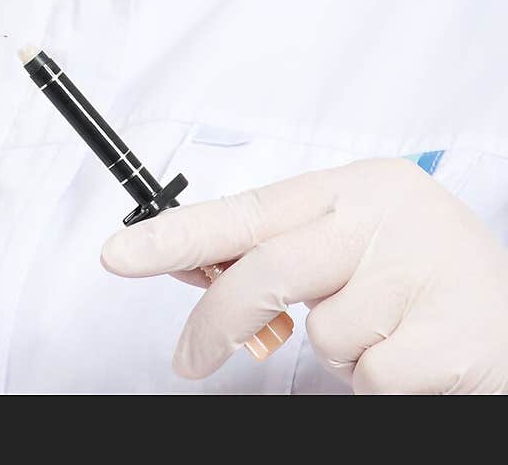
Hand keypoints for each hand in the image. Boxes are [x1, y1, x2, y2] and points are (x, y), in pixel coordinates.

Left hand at [101, 157, 507, 392]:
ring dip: (339, 351)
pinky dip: (379, 381)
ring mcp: (421, 269)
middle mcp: (387, 214)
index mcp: (358, 186)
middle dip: (216, 321)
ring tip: (391, 330)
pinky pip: (368, 378)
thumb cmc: (428, 278)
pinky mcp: (449, 334)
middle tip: (188, 358)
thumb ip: (286, 251)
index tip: (119, 255)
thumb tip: (199, 276)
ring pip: (323, 336)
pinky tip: (420, 355)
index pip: (250, 207)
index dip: (179, 233)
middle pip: (268, 269)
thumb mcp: (357, 244)